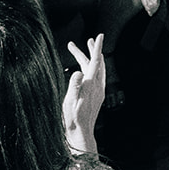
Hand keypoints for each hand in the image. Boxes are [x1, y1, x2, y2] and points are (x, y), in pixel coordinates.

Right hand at [62, 34, 105, 151]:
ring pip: (96, 70)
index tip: (99, 35)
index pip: (95, 61)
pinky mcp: (96, 96)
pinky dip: (91, 69)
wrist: (81, 133)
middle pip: (96, 63)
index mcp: (91, 85)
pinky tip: (85, 70)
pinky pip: (96, 77)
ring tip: (82, 50)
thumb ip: (74, 86)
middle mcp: (97, 86)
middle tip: (87, 40)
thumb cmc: (73, 119)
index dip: (96, 47)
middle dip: (91, 51)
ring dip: (90, 59)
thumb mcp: (69, 102)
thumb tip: (77, 72)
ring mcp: (98, 91)